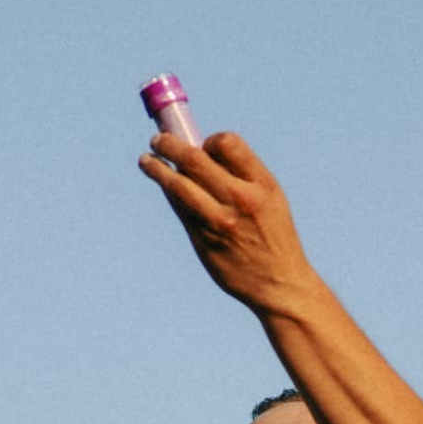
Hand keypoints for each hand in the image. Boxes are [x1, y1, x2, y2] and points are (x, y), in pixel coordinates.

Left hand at [139, 131, 319, 313]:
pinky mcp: (203, 240)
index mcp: (261, 185)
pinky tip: (164, 186)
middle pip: (194, 160)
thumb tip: (202, 150)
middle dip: (170, 145)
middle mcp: (240, 201)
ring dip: (157, 169)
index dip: (210, 140)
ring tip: (145, 160)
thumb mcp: (271, 198)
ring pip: (178, 185)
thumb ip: (242, 175)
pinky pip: (180, 208)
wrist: (277, 283)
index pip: (227, 144)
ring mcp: (219, 222)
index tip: (201, 143)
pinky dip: (169, 192)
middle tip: (158, 140)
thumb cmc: (273, 233)